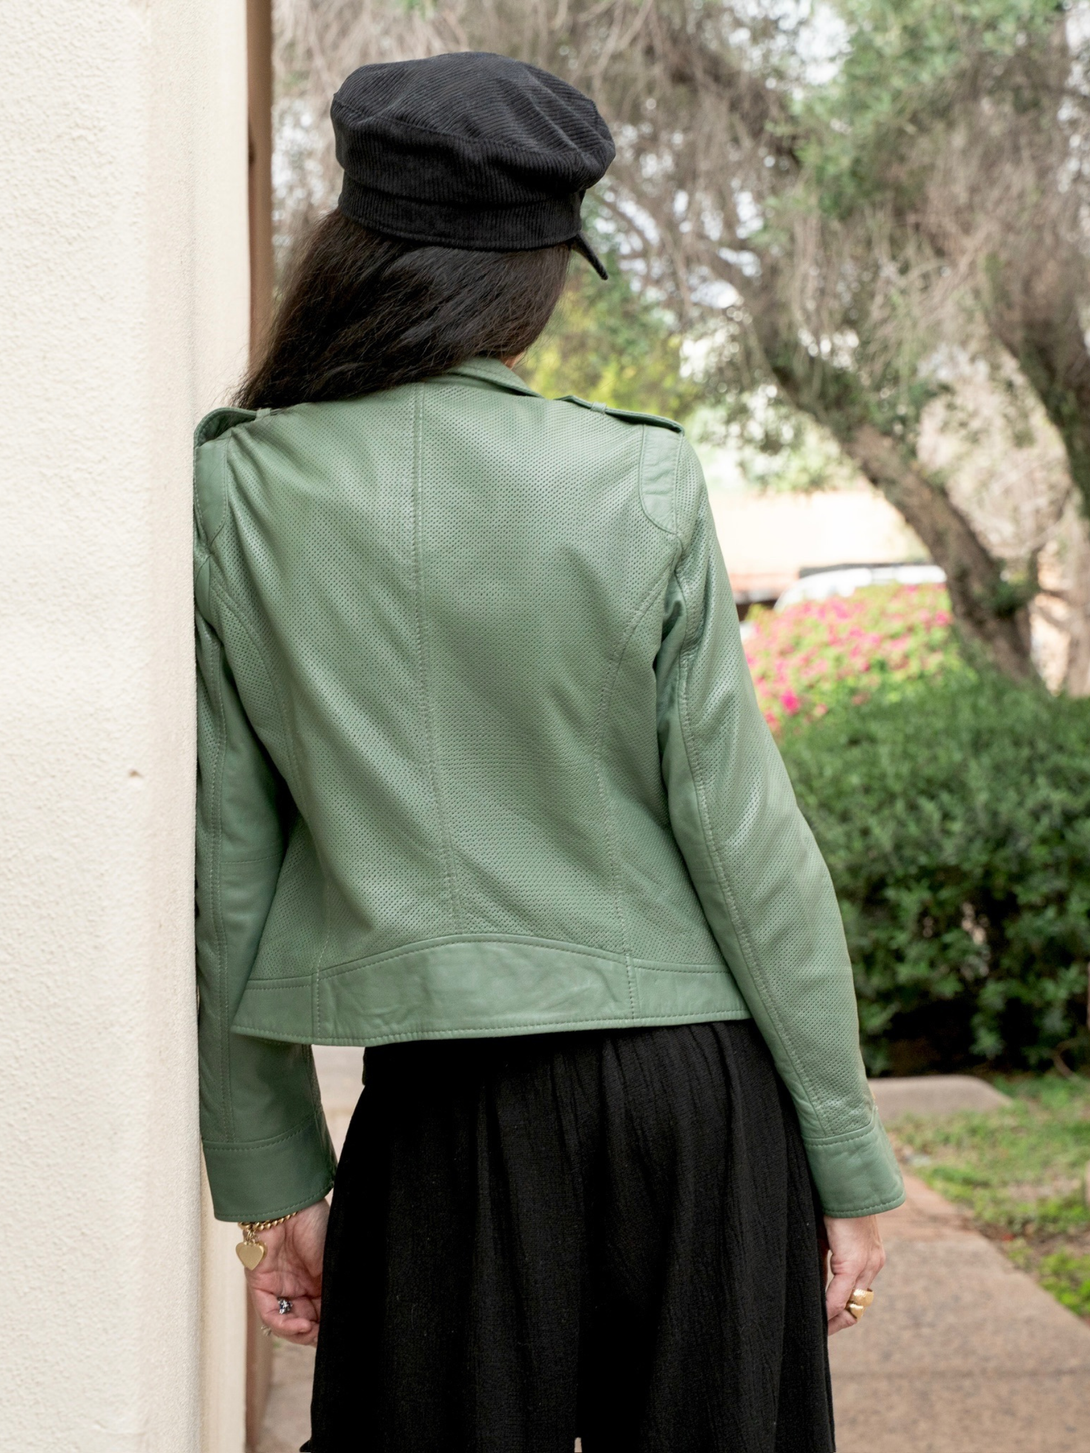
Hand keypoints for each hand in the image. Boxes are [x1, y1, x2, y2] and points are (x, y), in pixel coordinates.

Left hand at [244, 1199, 328, 1346]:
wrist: (294, 1205)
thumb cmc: (319, 1225)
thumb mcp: (335, 1264)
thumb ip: (338, 1291)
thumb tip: (350, 1318)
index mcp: (320, 1280)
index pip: (324, 1313)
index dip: (330, 1327)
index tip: (340, 1334)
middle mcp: (300, 1286)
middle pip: (306, 1323)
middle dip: (315, 1334)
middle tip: (325, 1337)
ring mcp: (280, 1287)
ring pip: (286, 1323)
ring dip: (299, 1333)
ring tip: (311, 1332)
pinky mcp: (262, 1284)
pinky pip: (270, 1313)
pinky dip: (284, 1325)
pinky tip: (300, 1326)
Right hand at [819, 1213, 884, 1335]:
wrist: (845, 1180)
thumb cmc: (832, 1201)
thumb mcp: (828, 1236)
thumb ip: (825, 1260)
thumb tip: (813, 1282)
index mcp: (869, 1256)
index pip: (856, 1294)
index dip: (839, 1311)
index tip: (820, 1318)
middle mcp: (873, 1264)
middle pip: (856, 1306)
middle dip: (836, 1322)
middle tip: (816, 1330)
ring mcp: (867, 1264)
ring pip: (850, 1306)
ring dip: (831, 1319)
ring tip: (814, 1327)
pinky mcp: (854, 1261)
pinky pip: (839, 1296)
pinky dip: (826, 1309)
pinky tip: (815, 1315)